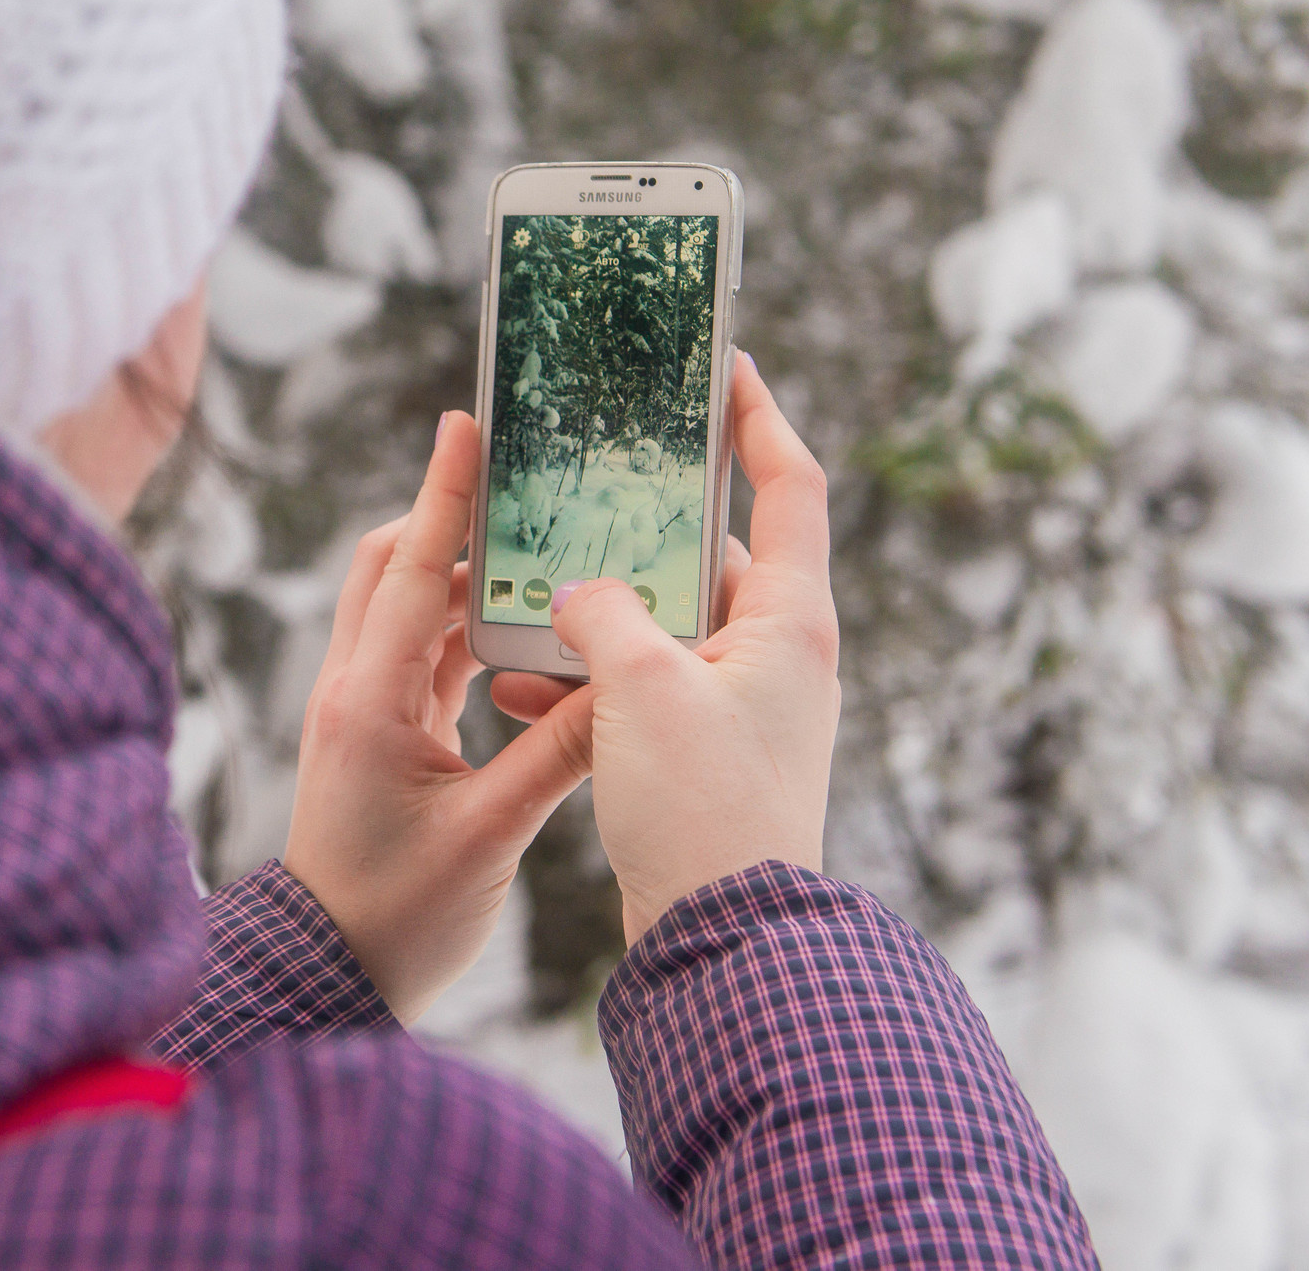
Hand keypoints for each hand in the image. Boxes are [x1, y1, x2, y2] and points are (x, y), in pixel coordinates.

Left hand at [281, 411, 598, 1020]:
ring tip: (537, 554)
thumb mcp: (493, 835)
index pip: (407, 571)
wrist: (329, 977)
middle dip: (451, 522)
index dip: (442, 494)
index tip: (465, 424)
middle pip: (393, 569)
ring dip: (465, 582)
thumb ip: (560, 754)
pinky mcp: (378, 738)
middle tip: (519, 486)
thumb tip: (625, 685)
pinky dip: (466, 635)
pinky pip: (422, 659)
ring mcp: (362, 712)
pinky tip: (521, 634)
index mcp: (369, 703)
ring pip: (409, 614)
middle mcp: (354, 692)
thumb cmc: (400, 918)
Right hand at [490, 353, 840, 946]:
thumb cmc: (703, 807)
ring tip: (521, 599)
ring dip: (596, 613)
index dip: (759, 417)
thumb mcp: (641, 687)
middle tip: (576, 489)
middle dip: (635, 531)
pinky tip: (516, 684)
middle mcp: (779, 654)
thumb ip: (604, 613)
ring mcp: (746, 705)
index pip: (791, 484)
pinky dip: (589, 677)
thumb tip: (580, 592)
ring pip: (665, 626)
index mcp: (790, 618)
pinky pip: (645, 687)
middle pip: (711, 556)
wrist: (721, 941)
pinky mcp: (708, 753)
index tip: (722, 367)